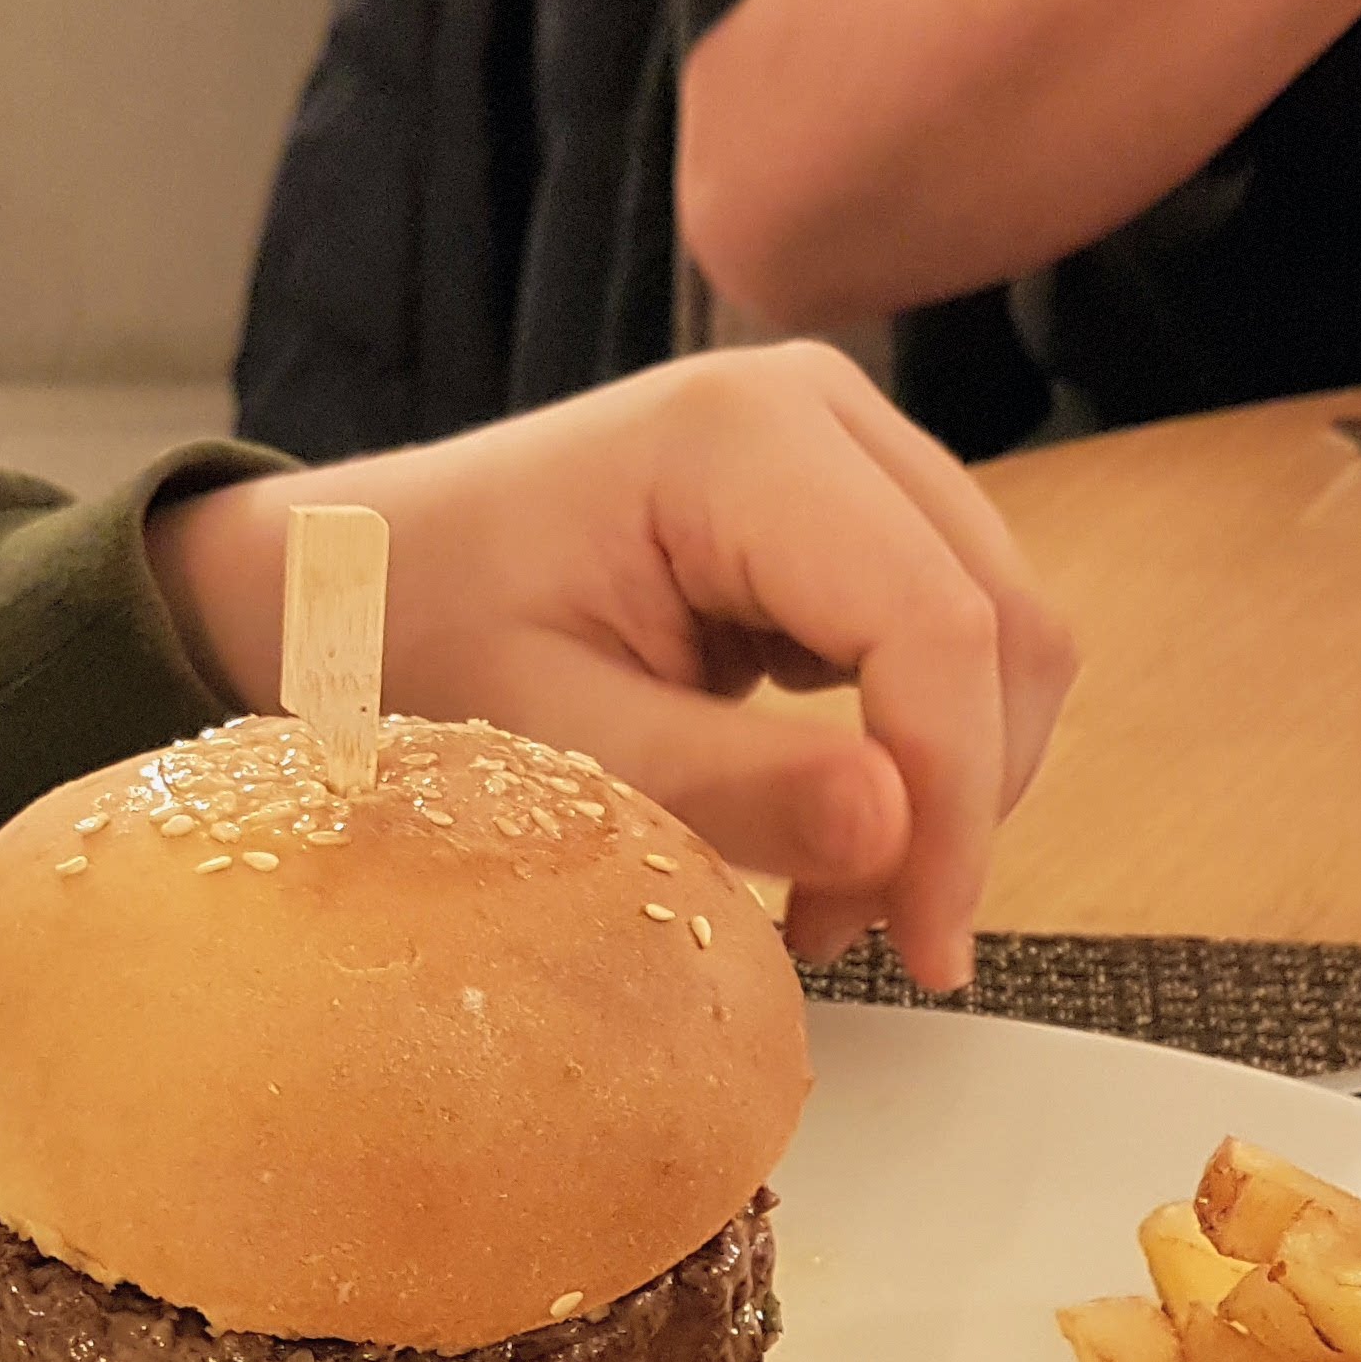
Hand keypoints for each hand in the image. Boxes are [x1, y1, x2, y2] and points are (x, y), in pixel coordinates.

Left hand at [150, 345, 1075, 992]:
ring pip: (998, 633)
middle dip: (959, 804)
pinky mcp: (848, 500)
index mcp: (742, 438)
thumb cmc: (423, 635)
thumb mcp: (555, 736)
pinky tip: (827, 828)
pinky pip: (948, 634)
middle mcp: (819, 409)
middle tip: (868, 942)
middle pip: (998, 623)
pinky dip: (918, 751)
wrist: (361, 572)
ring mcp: (845, 444)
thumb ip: (728, 786)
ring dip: (946, 788)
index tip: (925, 952)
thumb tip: (899, 834)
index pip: (935, 625)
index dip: (955, 802)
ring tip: (830, 902)